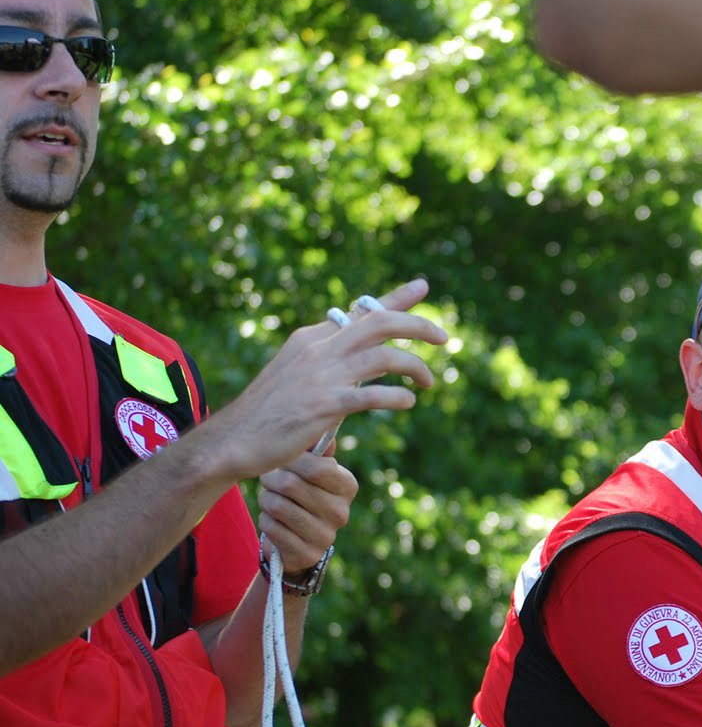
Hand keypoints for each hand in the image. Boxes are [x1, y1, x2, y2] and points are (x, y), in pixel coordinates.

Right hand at [202, 279, 448, 479]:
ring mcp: (322, 376)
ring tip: (429, 383)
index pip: (361, 311)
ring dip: (415, 367)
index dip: (396, 297)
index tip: (423, 286)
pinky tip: (408, 402)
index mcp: (313, 338)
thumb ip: (328, 360)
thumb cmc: (269, 412)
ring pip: (384, 356)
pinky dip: (396, 396)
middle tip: (444, 338)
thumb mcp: (298, 374)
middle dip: (418, 325)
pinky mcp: (324, 405)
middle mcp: (319, 349)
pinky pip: (371, 395)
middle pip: (380, 322)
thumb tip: (363, 355)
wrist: (232, 441)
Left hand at [257, 450, 356, 571]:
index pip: (318, 467)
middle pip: (291, 485)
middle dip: (271, 479)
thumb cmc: (301, 496)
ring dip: (266, 500)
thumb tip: (324, 421)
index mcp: (347, 486)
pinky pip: (271, 528)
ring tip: (271, 500)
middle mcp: (341, 512)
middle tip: (269, 480)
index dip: (291, 460)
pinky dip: (266, 521)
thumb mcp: (310, 472)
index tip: (282, 460)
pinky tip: (274, 522)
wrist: (297, 541)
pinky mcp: (307, 553)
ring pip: (277, 505)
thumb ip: (315, 450)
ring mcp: (326, 536)